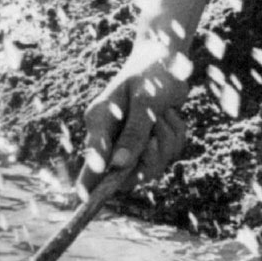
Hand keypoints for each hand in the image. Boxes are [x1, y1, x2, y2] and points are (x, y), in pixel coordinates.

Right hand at [80, 41, 189, 185]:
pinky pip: (170, 153)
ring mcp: (133, 141)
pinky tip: (171, 116)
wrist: (167, 60)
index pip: (90, 161)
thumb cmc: (150, 74)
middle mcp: (113, 136)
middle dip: (149, 158)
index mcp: (99, 122)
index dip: (88, 182)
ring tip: (164, 115)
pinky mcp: (153, 142)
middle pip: (127, 173)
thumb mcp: (144, 101)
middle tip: (155, 139)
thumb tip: (119, 166)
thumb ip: (133, 132)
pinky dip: (176, 135)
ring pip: (154, 165)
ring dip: (166, 142)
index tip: (85, 200)